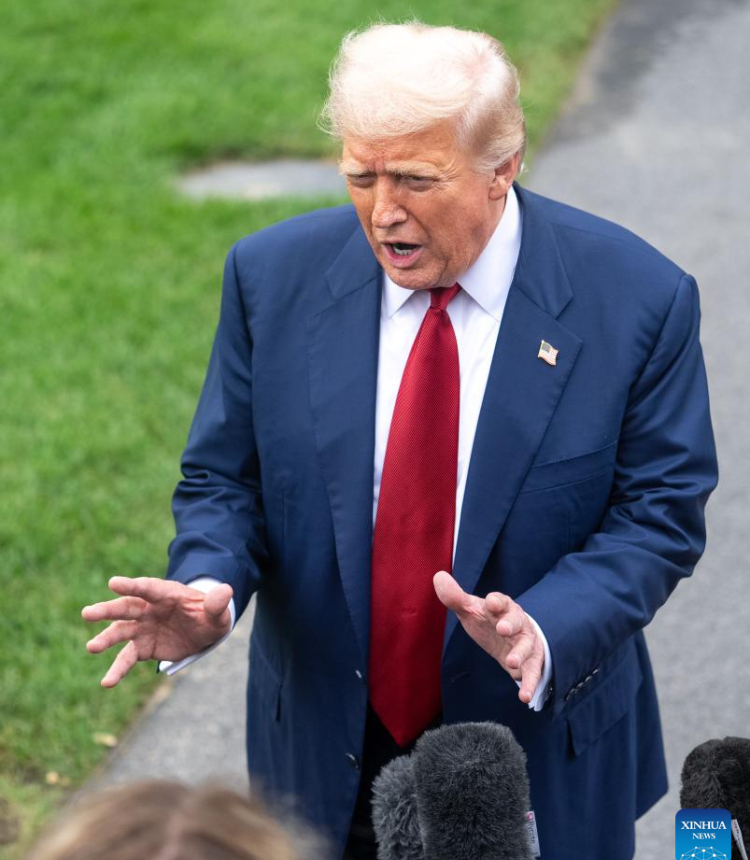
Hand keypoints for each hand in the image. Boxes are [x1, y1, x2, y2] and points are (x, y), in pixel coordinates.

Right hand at [82, 577, 232, 687]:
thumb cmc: (209, 614)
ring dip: (105, 639)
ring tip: (92, 647)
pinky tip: (106, 683)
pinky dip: (117, 670)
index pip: (147, 588)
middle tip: (88, 613)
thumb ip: (217, 603)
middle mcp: (148, 609)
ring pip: (120, 632)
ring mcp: (142, 628)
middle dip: (108, 610)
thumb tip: (226, 592)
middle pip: (126, 607)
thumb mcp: (217, 611)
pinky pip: (127, 658)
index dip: (132, 585)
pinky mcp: (142, 647)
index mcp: (166, 594)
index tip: (114, 583)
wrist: (203, 630)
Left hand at [433, 571, 543, 703]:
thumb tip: (438, 577)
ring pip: (526, 646)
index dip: (496, 601)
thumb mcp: (471, 609)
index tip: (491, 603)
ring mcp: (526, 642)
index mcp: (502, 607)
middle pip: (516, 621)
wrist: (512, 637)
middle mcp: (517, 622)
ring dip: (520, 654)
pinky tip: (524, 696)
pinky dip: (529, 684)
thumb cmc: (488, 620)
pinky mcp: (531, 662)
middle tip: (503, 629)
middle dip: (511, 624)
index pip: (501, 600)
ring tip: (512, 663)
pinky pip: (532, 672)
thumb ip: (455, 597)